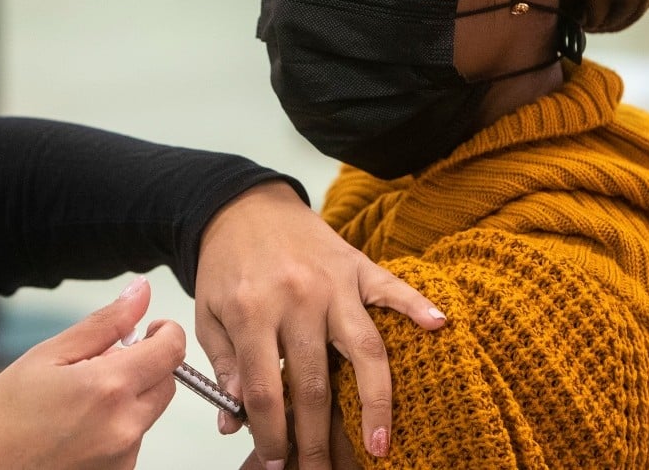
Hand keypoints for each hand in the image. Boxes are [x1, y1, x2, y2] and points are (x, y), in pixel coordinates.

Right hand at [0, 276, 184, 469]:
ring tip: (76, 404)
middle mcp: (125, 427)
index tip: (148, 329)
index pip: (173, 349)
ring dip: (128, 398)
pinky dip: (116, 427)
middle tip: (100, 364)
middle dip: (145, 365)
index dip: (165, 332)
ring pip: (149, 411)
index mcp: (109, 388)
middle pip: (167, 382)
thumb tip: (140, 292)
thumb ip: (104, 323)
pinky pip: (132, 440)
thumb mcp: (46, 356)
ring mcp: (123, 457)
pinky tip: (76, 429)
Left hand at [195, 181, 445, 469]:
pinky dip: (416, 306)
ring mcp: (333, 282)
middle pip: (316, 383)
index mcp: (253, 312)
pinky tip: (440, 327)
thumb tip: (235, 419)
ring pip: (363, 348)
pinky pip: (392, 288)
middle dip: (317, 438)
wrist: (243, 205)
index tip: (274, 464)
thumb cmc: (227, 264)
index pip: (266, 390)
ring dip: (374, 401)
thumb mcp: (208, 314)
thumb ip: (224, 366)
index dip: (270, 435)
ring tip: (380, 442)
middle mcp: (297, 298)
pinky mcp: (357, 265)